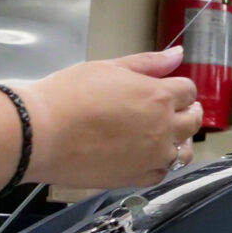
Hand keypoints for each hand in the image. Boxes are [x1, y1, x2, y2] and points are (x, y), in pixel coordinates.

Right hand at [17, 46, 203, 188]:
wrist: (39, 133)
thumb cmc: (69, 94)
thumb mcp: (109, 68)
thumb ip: (148, 63)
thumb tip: (178, 54)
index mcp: (160, 96)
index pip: (189, 91)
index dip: (180, 89)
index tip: (169, 91)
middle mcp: (164, 127)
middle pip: (192, 121)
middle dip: (186, 113)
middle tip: (171, 111)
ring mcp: (153, 156)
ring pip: (184, 151)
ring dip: (180, 142)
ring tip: (164, 136)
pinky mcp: (136, 178)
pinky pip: (161, 173)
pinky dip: (159, 165)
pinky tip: (146, 157)